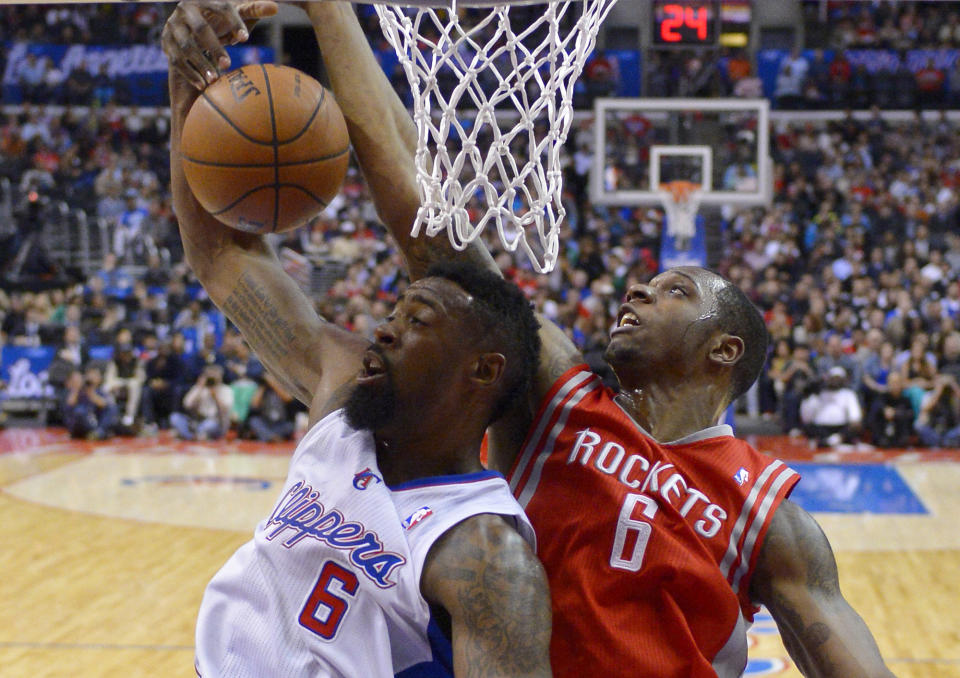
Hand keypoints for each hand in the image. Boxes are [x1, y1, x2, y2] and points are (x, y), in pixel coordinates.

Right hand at [162, 0, 277, 89]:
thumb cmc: (221, 20)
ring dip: (201, 64)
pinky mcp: (166, 42)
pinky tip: (203, 85)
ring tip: (215, 79)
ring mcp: (173, 26)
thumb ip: (255, 8)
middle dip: (215, 47)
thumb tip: (275, 8)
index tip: (245, 39)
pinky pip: (176, 60)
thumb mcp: (237, 13)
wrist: (191, 26)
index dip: (234, 22)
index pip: (221, 7)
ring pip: (187, 46)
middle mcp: (185, 10)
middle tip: (228, 64)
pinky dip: (190, 73)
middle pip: (201, 29)